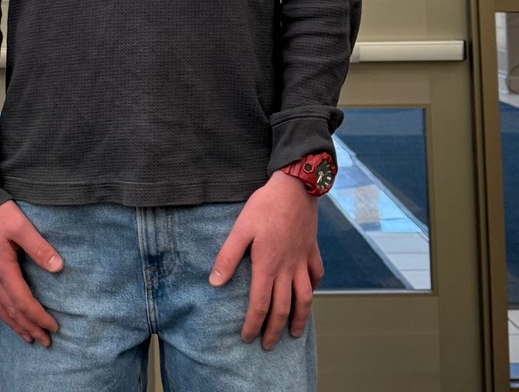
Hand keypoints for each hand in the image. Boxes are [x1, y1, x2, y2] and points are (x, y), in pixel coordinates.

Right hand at [0, 200, 63, 346]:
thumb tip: (58, 268)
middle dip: (29, 328)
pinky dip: (1, 313)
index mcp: (2, 270)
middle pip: (11, 311)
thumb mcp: (21, 226)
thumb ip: (39, 248)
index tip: (53, 327)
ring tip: (28, 336)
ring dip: (15, 325)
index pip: (23, 302)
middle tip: (45, 341)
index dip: (39, 317)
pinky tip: (7, 314)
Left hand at [209, 171, 322, 349]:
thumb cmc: (265, 206)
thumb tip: (215, 282)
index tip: (247, 338)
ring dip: (300, 317)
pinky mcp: (312, 249)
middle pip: (283, 307)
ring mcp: (303, 260)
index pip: (260, 304)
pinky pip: (316, 275)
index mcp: (268, 265)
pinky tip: (310, 293)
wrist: (295, 186)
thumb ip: (228, 257)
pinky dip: (314, 288)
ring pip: (305, 297)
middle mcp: (288, 268)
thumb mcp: (241, 229)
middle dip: (274, 329)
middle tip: (268, 345)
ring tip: (295, 332)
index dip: (253, 324)